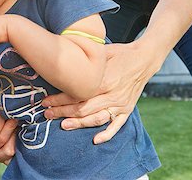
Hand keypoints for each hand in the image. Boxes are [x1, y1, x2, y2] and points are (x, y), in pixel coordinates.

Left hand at [42, 39, 161, 143]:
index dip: (60, 99)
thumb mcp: (102, 51)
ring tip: (63, 125)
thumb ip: (86, 59)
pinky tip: (95, 140)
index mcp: (104, 80)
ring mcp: (121, 104)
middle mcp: (112, 95)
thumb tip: (63, 58)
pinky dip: (107, 134)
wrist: (144, 59)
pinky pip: (117, 125)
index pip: (77, 94)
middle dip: (63, 112)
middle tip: (48, 114)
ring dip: (79, 124)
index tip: (47, 101)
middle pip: (84, 108)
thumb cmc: (120, 53)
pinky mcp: (127, 109)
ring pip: (97, 119)